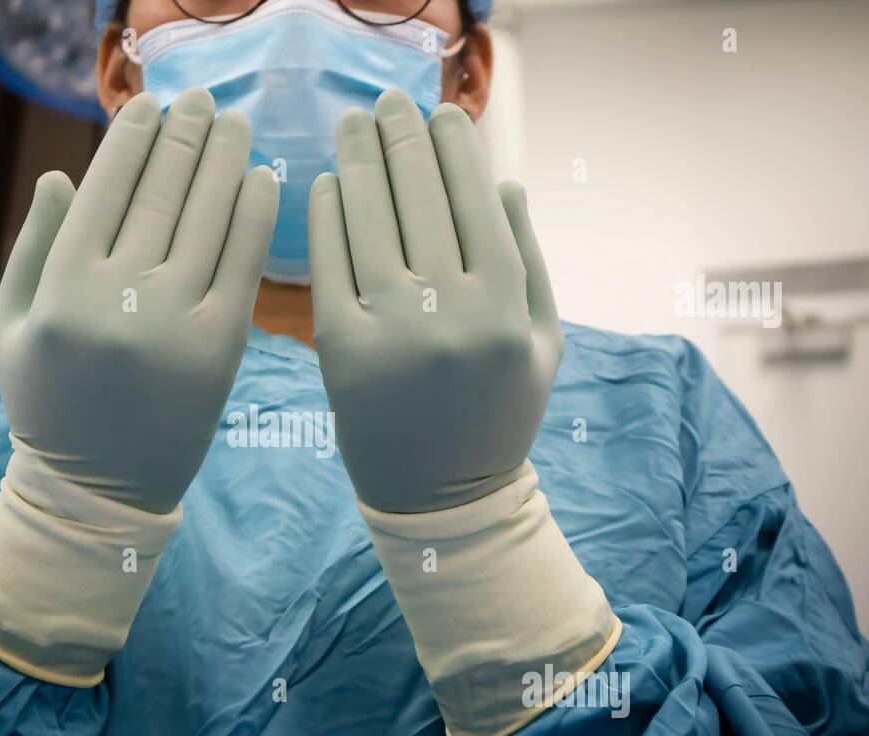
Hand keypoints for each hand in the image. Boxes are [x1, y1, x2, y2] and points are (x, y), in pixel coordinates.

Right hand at [0, 87, 278, 513]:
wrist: (98, 492)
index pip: (106, 185)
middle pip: (162, 190)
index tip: (154, 105)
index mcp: (60, 285)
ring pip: (208, 218)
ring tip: (237, 125)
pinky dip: (255, 216)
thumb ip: (31, 248)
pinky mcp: (218, 350)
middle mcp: (116, 297)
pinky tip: (262, 181)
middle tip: (206, 100)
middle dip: (187, 134)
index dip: (135, 137)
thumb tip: (60, 174)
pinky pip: (242, 265)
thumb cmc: (47, 406)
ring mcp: (172, 323)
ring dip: (226, 159)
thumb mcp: (11, 328)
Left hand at [309, 89, 560, 513]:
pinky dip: (327, 216)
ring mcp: (393, 330)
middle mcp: (452, 311)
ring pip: (371, 219)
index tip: (438, 113)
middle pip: (420, 196)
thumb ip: (529, 258)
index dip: (453, 145)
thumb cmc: (498, 414)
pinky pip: (330, 264)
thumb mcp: (541, 341)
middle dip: (401, 136)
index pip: (476, 197)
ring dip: (358, 160)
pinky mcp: (342, 351)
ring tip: (351, 126)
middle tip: (385, 102)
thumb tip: (502, 180)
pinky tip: (328, 185)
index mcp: (507, 303)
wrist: (443, 499)